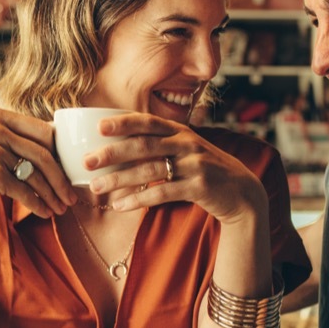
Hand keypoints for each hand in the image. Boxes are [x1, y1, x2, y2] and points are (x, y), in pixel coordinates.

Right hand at [0, 109, 75, 223]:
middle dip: (62, 180)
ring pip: (37, 176)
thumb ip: (15, 137)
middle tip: (72, 197)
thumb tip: (58, 138)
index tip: (69, 173)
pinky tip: (45, 213)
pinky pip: (25, 192)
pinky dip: (38, 205)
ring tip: (61, 209)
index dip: (61, 155)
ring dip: (53, 196)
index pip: (44, 132)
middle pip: (45, 155)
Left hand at [85, 113, 265, 224]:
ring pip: (149, 170)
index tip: (99, 126)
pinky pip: (162, 193)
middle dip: (112, 153)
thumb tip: (119, 150)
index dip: (124, 122)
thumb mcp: (187, 151)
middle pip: (144, 145)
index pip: (148, 122)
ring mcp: (194, 164)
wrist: (241, 192)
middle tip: (87, 162)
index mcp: (181, 131)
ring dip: (119, 179)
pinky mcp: (199, 187)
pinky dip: (138, 199)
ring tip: (96, 187)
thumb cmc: (205, 171)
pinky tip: (120, 205)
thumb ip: (161, 146)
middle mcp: (187, 144)